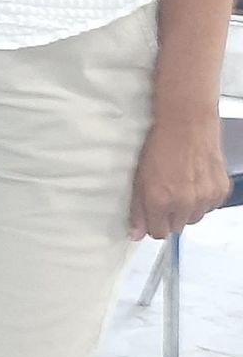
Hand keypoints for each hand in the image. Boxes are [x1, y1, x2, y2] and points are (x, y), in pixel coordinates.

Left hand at [129, 116, 229, 239]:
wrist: (187, 122)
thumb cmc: (161, 143)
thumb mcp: (140, 176)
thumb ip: (138, 209)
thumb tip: (136, 234)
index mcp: (160, 202)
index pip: (158, 233)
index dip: (154, 222)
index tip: (154, 213)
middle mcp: (183, 203)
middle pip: (176, 227)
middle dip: (170, 215)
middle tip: (168, 193)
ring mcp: (204, 198)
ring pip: (194, 218)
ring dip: (188, 208)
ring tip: (183, 184)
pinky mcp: (220, 190)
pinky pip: (211, 206)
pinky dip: (204, 198)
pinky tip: (196, 180)